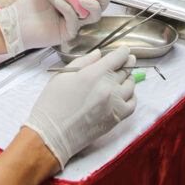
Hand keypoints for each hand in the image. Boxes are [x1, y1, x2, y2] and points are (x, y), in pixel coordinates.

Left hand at [0, 0, 110, 53]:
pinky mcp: (67, 33)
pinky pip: (74, 22)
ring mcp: (73, 23)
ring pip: (93, 17)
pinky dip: (69, 12)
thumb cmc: (30, 2)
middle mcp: (77, 11)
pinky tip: (61, 3)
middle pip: (100, 7)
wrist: (17, 19)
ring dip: (93, 6)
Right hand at [23, 47, 136, 167]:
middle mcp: (107, 87)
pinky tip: (124, 94)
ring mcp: (114, 103)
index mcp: (93, 74)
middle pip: (126, 70)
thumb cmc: (52, 103)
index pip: (118, 57)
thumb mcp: (63, 75)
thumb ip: (84, 61)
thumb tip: (99, 54)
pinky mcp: (116, 118)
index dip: (123, 52)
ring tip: (123, 78)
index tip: (125, 50)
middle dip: (127, 63)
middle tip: (127, 61)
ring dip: (128, 79)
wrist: (52, 134)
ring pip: (130, 85)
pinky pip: (132, 103)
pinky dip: (130, 96)